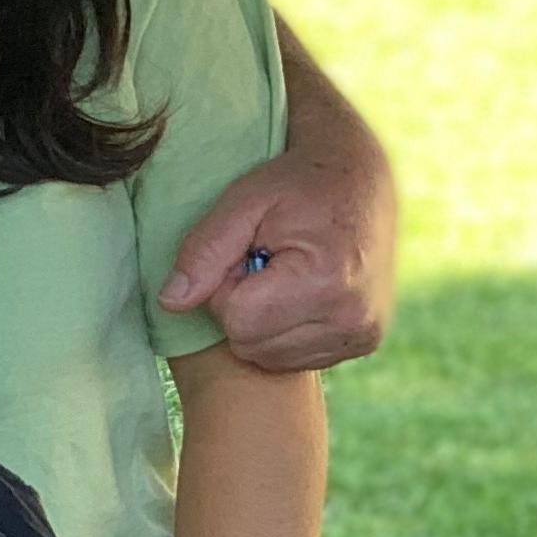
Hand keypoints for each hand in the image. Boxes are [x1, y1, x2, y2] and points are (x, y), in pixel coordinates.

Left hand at [161, 138, 398, 371]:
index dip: (225, 285)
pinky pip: (296, 358)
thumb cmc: (297, 184)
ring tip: (282, 274)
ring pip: (270, 358)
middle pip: (251, 345)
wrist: (360, 179)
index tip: (244, 252)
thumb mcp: (243, 201)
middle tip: (262, 261)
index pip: (236, 320)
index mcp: (325, 281)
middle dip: (242, 307)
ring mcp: (362, 335)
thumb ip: (204, 250)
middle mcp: (351, 319)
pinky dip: (285, 329)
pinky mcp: (365, 342)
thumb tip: (170, 302)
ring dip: (262, 321)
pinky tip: (298, 292)